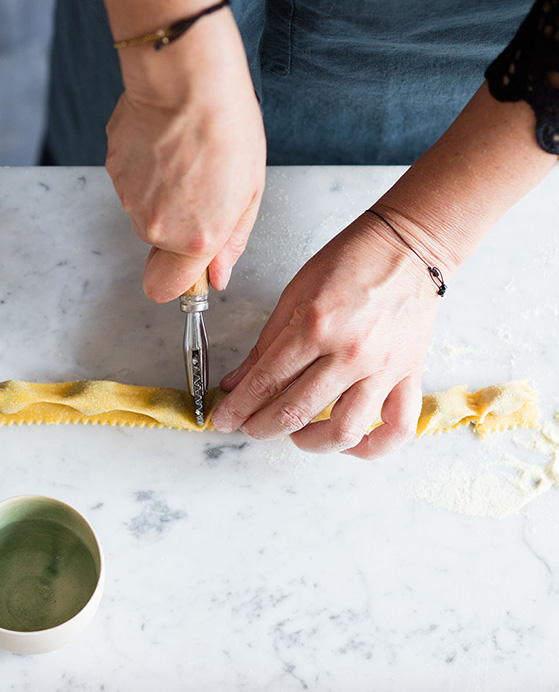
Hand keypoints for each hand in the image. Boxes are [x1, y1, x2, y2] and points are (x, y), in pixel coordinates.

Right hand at [105, 9, 265, 300]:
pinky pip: (133, 186)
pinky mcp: (114, 171)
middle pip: (159, 249)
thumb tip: (218, 276)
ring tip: (186, 164)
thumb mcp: (249, 195)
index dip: (180, 282)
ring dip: (164, 200)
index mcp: (194, 238)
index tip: (192, 270)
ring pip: (146, 215)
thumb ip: (231, 244)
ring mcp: (130, 199)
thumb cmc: (227, 128)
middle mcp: (156, 226)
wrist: (187, 78)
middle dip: (178, 232)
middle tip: (201, 194)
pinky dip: (148, 174)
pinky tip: (167, 150)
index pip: (167, 290)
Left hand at [211, 211, 444, 457]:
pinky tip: (349, 444)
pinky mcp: (409, 375)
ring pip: (343, 430)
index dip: (238, 407)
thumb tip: (236, 381)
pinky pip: (397, 428)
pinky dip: (372, 447)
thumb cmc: (352, 260)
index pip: (266, 380)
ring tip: (294, 435)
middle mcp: (350, 353)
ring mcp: (383, 368)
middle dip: (260, 427)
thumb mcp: (296, 293)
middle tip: (247, 428)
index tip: (224, 420)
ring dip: (308, 443)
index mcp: (315, 325)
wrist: (409, 247)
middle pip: (296, 410)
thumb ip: (265, 343)